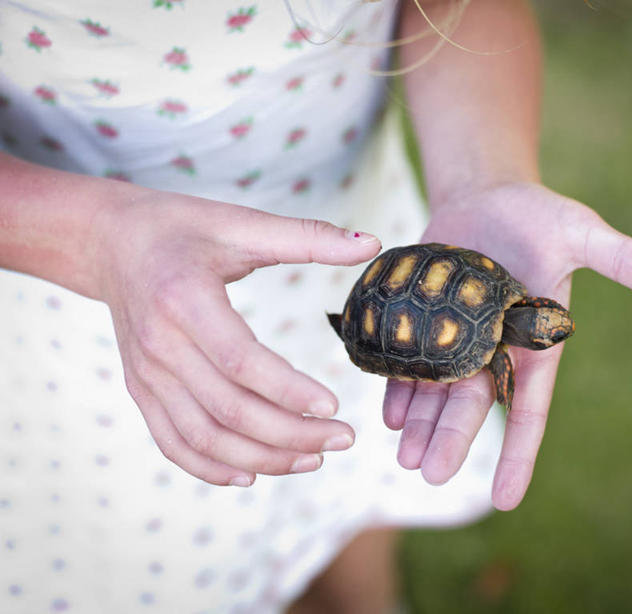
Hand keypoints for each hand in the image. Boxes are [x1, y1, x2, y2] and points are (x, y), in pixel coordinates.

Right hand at [94, 189, 380, 485]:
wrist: (110, 242)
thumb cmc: (181, 228)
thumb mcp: (241, 222)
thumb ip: (307, 236)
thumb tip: (372, 243)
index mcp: (185, 299)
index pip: (241, 361)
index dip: (289, 389)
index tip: (335, 405)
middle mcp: (160, 344)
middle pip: (228, 409)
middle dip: (291, 434)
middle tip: (343, 438)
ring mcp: (146, 374)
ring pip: (204, 437)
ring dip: (261, 457)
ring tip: (313, 459)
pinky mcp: (140, 390)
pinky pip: (173, 442)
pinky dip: (212, 467)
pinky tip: (253, 474)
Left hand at [382, 182, 631, 509]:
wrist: (485, 195)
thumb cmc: (538, 215)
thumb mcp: (580, 232)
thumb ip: (620, 257)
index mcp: (533, 344)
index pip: (528, 409)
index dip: (518, 453)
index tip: (505, 500)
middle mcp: (492, 349)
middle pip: (471, 405)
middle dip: (453, 440)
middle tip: (431, 476)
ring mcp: (454, 337)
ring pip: (436, 391)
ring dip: (421, 424)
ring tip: (404, 459)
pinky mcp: (423, 319)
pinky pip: (408, 361)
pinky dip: (399, 387)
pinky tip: (389, 412)